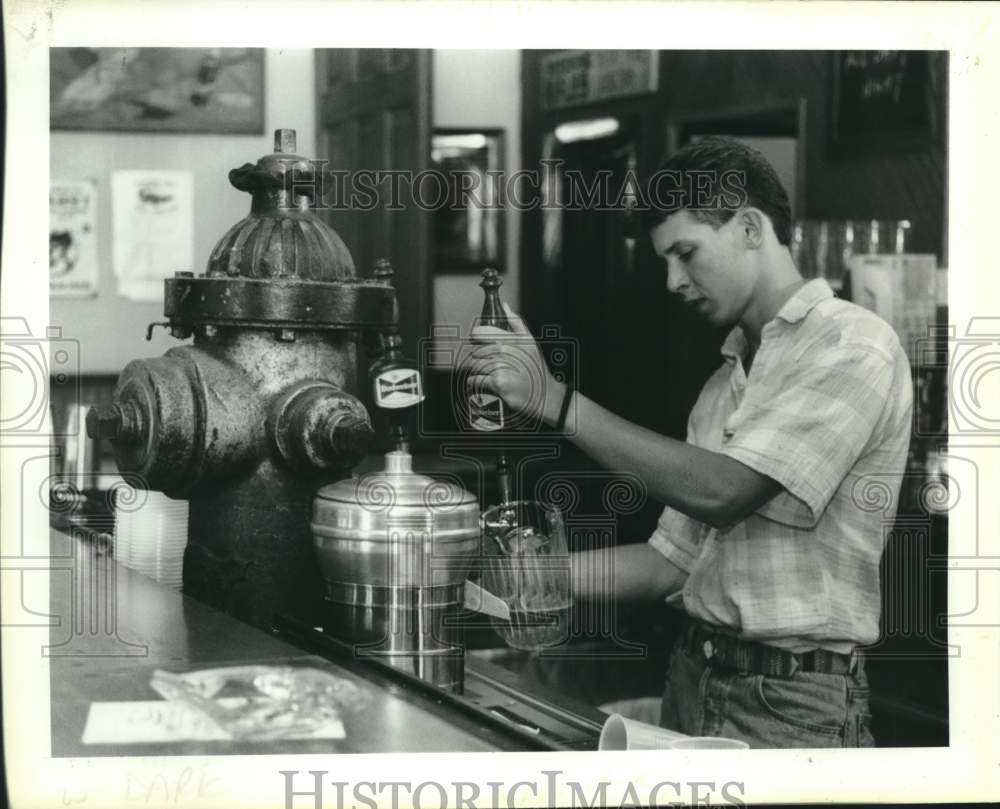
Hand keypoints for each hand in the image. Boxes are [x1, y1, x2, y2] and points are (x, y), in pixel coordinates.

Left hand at [461, 303, 563, 422]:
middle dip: (477, 358)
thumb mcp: (529, 341)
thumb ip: (516, 322)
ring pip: (473, 366)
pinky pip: (475, 380)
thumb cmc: (535, 369)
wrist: (543, 394)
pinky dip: (474, 383)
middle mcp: (505, 351)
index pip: (480, 332)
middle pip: (475, 351)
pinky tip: (483, 383)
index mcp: (510, 339)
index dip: (475, 337)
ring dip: (475, 371)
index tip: (476, 341)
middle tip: (486, 363)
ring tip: (485, 374)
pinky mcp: (497, 383)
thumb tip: (505, 306)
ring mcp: (500, 367)